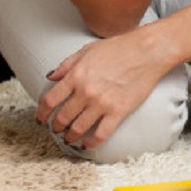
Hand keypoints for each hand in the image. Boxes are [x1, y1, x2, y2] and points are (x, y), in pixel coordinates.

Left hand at [36, 33, 165, 149]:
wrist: (148, 51)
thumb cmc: (121, 47)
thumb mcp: (89, 49)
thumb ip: (67, 64)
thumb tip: (51, 77)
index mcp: (76, 75)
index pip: (50, 101)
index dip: (42, 114)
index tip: (41, 119)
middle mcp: (86, 91)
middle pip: (62, 118)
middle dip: (56, 127)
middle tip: (57, 129)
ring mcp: (102, 103)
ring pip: (77, 129)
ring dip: (70, 136)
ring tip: (70, 137)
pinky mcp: (118, 111)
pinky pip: (100, 135)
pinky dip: (91, 143)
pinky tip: (88, 143)